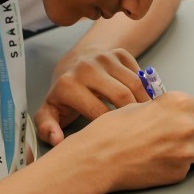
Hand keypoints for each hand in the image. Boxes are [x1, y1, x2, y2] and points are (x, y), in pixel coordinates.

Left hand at [35, 48, 150, 145]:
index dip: (112, 128)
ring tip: (146, 118)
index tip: (118, 137)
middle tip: (139, 129)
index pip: (99, 112)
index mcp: (69, 85)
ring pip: (135, 83)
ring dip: (144, 102)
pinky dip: (146, 88)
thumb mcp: (50, 112)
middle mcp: (87, 67)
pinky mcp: (119, 53)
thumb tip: (57, 140)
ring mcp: (105, 58)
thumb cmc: (64, 96)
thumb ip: (47, 128)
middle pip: (122, 95)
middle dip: (133, 114)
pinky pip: (140, 73)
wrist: (74, 65)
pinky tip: (141, 101)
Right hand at [65, 91, 193, 190]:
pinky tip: (160, 162)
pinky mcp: (179, 173)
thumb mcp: (140, 106)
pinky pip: (188, 168)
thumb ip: (164, 109)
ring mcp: (185, 151)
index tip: (192, 119)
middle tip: (184, 136)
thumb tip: (174, 115)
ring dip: (193, 151)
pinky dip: (178, 166)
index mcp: (178, 103)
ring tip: (171, 150)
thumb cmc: (112, 131)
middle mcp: (187, 126)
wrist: (99, 157)